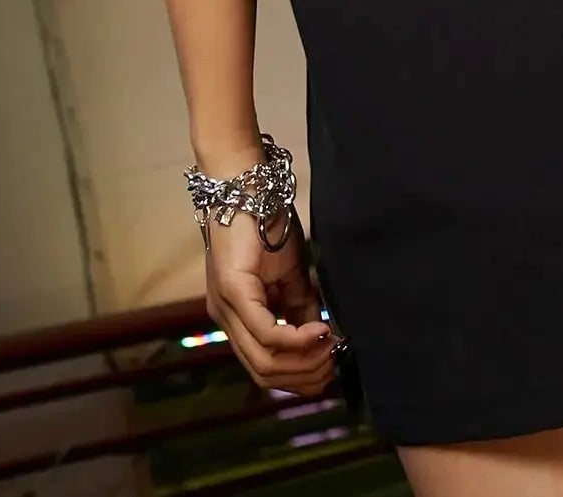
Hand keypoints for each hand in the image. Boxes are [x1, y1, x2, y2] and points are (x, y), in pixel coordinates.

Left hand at [203, 203, 337, 395]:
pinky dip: (296, 339)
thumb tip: (323, 335)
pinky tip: (320, 330)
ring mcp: (225, 309)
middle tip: (337, 359)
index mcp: (237, 319)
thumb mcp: (290, 274)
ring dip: (304, 361)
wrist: (246, 186)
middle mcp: (226, 321)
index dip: (300, 376)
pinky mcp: (233, 292)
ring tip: (332, 345)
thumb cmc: (265, 224)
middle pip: (264, 374)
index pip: (265, 369)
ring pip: (264, 362)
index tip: (333, 364)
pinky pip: (266, 333)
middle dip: (306, 375)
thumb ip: (301, 305)